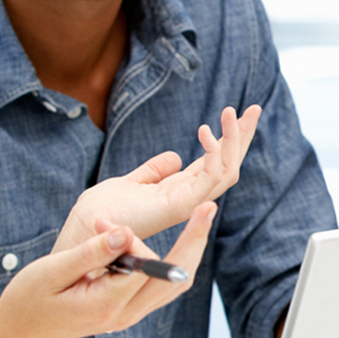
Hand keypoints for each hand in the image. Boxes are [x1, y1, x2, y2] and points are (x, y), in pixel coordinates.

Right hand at [0, 204, 213, 337]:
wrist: (23, 332)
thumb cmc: (30, 299)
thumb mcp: (52, 272)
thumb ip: (89, 253)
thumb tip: (124, 232)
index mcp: (107, 304)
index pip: (144, 267)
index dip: (138, 237)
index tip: (114, 220)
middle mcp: (127, 314)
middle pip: (177, 278)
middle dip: (194, 240)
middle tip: (207, 206)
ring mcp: (132, 315)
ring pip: (177, 284)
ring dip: (190, 249)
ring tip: (202, 216)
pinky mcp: (132, 310)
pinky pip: (165, 287)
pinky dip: (178, 260)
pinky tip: (184, 237)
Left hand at [61, 105, 259, 246]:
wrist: (84, 229)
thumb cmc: (103, 210)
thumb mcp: (132, 182)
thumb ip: (154, 171)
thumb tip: (176, 156)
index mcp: (180, 192)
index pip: (215, 164)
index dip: (228, 141)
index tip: (237, 114)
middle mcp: (189, 198)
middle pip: (228, 166)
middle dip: (243, 138)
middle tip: (255, 108)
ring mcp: (187, 203)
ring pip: (227, 171)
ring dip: (234, 139)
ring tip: (229, 111)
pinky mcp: (180, 205)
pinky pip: (209, 178)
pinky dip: (213, 153)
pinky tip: (206, 131)